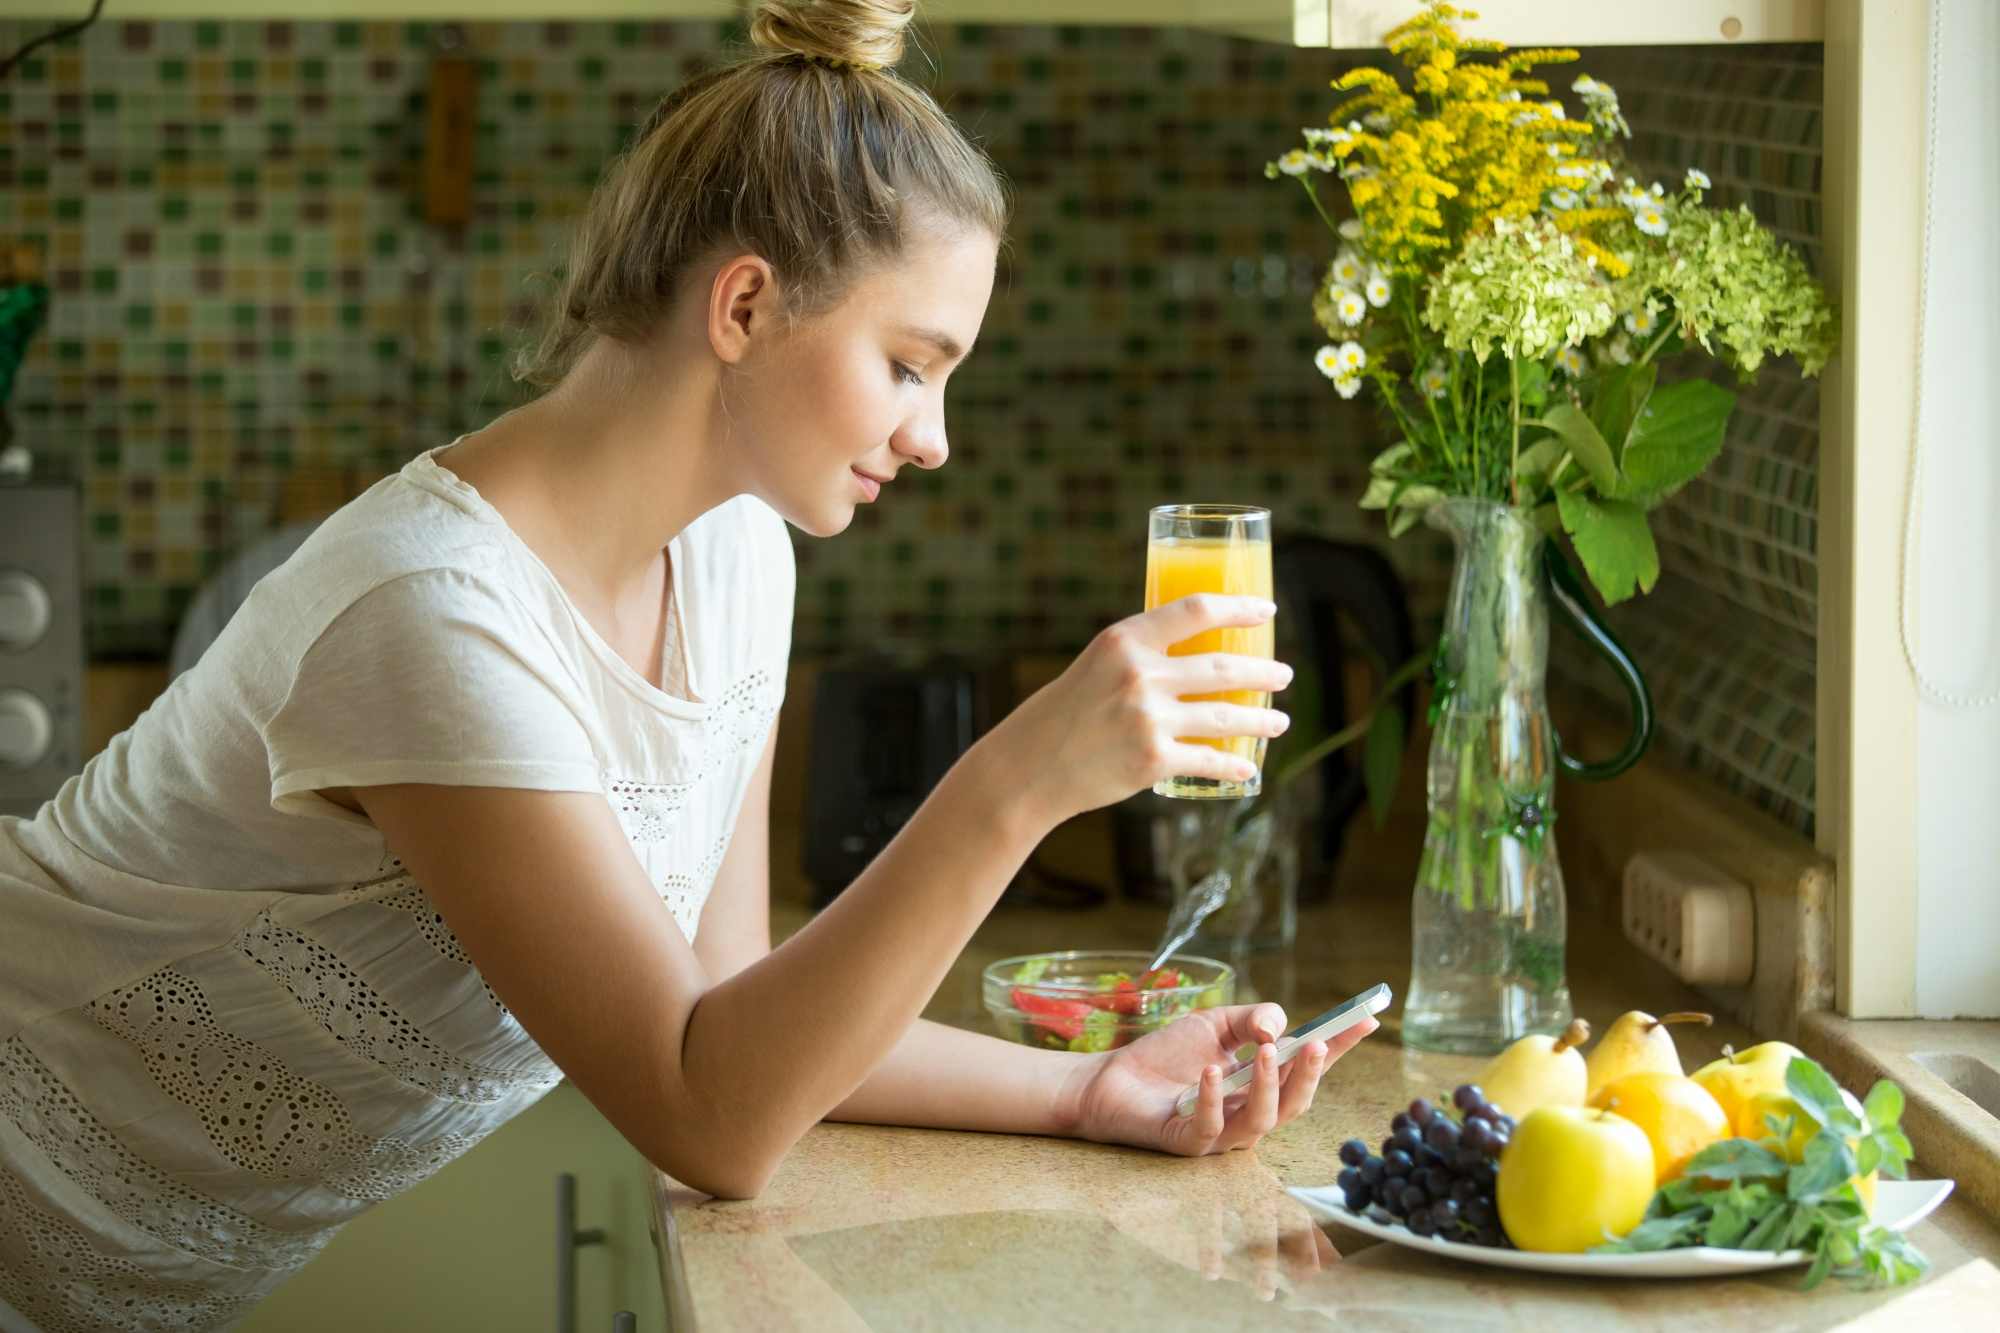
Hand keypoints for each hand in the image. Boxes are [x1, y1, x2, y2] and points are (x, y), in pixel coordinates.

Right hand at [987, 594, 1292, 825]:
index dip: (1239, 609)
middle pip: (1222, 668)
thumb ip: (1141, 657)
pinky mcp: (1152, 761)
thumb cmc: (1064, 713)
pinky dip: (1234, 764)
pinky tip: (1248, 765)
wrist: (1029, 767)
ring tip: (1280, 720)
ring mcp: (1148, 720)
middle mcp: (1139, 675)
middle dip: (1264, 673)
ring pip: (1225, 717)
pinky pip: (1208, 760)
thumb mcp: (1097, 665)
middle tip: (1284, 674)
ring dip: (1261, 719)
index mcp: (1124, 640)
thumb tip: (1197, 655)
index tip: (1268, 611)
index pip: (1195, 610)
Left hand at [1060, 1003, 1375, 1156]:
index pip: (1309, 1067)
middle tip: (1316, 1042)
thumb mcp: (1216, 1023)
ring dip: (1268, 1085)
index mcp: (1262, 1083)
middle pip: (1296, 1103)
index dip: (1340, 1047)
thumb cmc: (1167, 1054)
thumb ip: (1252, 1019)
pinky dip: (1214, 1100)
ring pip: (1263, 1121)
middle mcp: (1250, 1112)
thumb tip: (1277, 1029)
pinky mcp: (1190, 1143)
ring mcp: (1223, 1132)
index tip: (1367, 1020)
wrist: (1111, 1078)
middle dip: (1309, 1073)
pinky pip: (1212, 1130)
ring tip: (1263, 1051)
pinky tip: (1211, 1073)